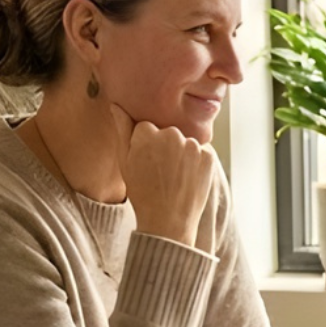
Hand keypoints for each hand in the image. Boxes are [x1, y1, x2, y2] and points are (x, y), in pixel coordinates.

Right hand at [110, 105, 213, 247]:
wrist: (167, 220)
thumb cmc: (142, 192)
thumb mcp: (125, 161)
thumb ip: (122, 130)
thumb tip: (116, 105)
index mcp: (147, 132)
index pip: (147, 127)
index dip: (145, 145)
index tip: (145, 162)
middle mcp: (172, 134)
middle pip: (168, 132)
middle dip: (164, 147)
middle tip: (160, 171)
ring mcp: (192, 145)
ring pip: (185, 142)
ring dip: (181, 154)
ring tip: (173, 177)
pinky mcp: (209, 157)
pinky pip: (201, 153)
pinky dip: (196, 163)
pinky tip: (187, 179)